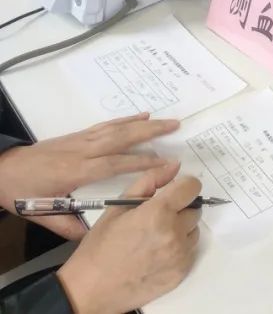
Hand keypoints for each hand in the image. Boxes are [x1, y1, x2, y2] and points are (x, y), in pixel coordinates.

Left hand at [0, 113, 178, 239]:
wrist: (0, 170)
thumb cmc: (21, 193)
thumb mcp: (40, 215)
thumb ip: (68, 227)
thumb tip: (95, 236)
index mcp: (75, 172)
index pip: (114, 164)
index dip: (141, 162)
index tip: (166, 162)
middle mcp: (82, 151)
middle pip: (121, 138)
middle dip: (150, 133)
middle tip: (176, 127)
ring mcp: (80, 140)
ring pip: (117, 128)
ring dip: (144, 124)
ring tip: (168, 121)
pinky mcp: (77, 136)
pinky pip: (105, 125)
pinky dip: (125, 119)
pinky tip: (141, 116)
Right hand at [57, 163, 200, 313]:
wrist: (90, 290)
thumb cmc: (100, 247)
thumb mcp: (118, 207)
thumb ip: (149, 182)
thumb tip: (174, 167)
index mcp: (159, 213)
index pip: (192, 187)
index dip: (183, 187)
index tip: (173, 193)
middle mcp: (175, 233)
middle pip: (194, 209)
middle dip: (179, 210)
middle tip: (155, 220)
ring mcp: (180, 255)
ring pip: (193, 231)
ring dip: (181, 230)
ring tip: (154, 239)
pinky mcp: (181, 273)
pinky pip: (190, 252)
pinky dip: (179, 250)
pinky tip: (156, 255)